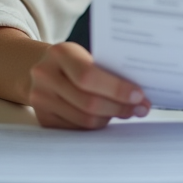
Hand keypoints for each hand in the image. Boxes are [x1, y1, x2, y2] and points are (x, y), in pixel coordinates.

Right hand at [27, 41, 150, 129]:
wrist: (41, 68)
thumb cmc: (75, 61)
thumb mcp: (86, 55)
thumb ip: (107, 70)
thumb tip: (139, 95)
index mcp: (60, 53)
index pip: (89, 76)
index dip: (116, 89)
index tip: (139, 95)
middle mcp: (45, 75)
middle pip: (88, 102)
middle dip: (120, 107)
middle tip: (141, 108)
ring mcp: (41, 99)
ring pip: (84, 120)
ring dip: (110, 118)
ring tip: (127, 112)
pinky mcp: (43, 118)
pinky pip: (77, 129)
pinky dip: (96, 125)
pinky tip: (108, 117)